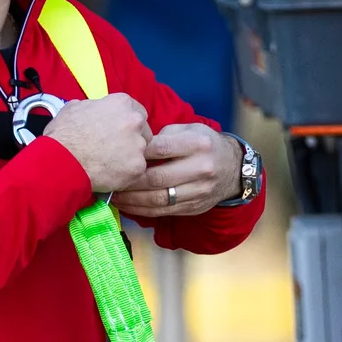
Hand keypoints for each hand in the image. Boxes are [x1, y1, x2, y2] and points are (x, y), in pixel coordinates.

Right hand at [43, 93, 151, 192]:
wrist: (61, 161)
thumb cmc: (64, 135)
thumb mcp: (74, 108)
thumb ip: (93, 106)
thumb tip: (93, 109)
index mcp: (122, 103)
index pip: (137, 111)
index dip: (127, 123)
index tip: (120, 131)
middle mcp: (134, 122)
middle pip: (144, 132)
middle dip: (133, 140)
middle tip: (115, 148)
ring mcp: (138, 146)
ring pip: (141, 153)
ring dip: (129, 158)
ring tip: (109, 163)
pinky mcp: (137, 167)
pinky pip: (136, 171)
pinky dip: (125, 174)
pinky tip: (110, 174)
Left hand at [112, 123, 242, 216]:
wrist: (233, 168)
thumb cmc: (203, 144)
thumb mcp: (189, 130)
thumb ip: (163, 136)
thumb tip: (135, 145)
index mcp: (198, 144)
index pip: (161, 148)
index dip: (137, 152)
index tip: (117, 154)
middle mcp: (201, 168)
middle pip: (157, 178)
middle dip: (129, 181)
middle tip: (109, 180)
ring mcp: (199, 190)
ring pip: (159, 199)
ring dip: (132, 200)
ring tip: (113, 196)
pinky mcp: (194, 207)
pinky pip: (164, 211)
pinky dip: (142, 210)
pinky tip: (127, 206)